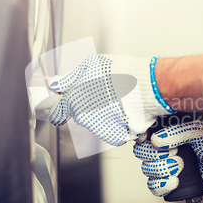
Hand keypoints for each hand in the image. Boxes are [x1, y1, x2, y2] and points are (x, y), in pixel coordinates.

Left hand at [48, 55, 171, 145]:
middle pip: (80, 115)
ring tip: (117, 100)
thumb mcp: (91, 65)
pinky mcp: (114, 137)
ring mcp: (99, 129)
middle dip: (89, 106)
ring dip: (103, 115)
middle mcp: (83, 117)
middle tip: (105, 93)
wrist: (145, 84)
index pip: (61, 107)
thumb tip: (56, 83)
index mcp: (73, 100)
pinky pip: (111, 131)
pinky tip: (123, 111)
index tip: (79, 97)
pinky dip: (116, 124)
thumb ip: (70, 77)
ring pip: (96, 123)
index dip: (70, 101)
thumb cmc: (120, 71)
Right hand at [133, 119, 202, 196]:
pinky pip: (154, 187)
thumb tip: (155, 141)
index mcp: (168, 131)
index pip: (143, 133)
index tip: (148, 139)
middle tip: (175, 154)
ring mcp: (167, 166)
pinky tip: (175, 181)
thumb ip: (178, 132)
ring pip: (147, 170)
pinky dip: (161, 185)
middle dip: (154, 154)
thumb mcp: (199, 130)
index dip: (142, 137)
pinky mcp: (172, 183)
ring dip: (161, 169)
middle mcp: (164, 148)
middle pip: (141, 153)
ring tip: (181, 166)